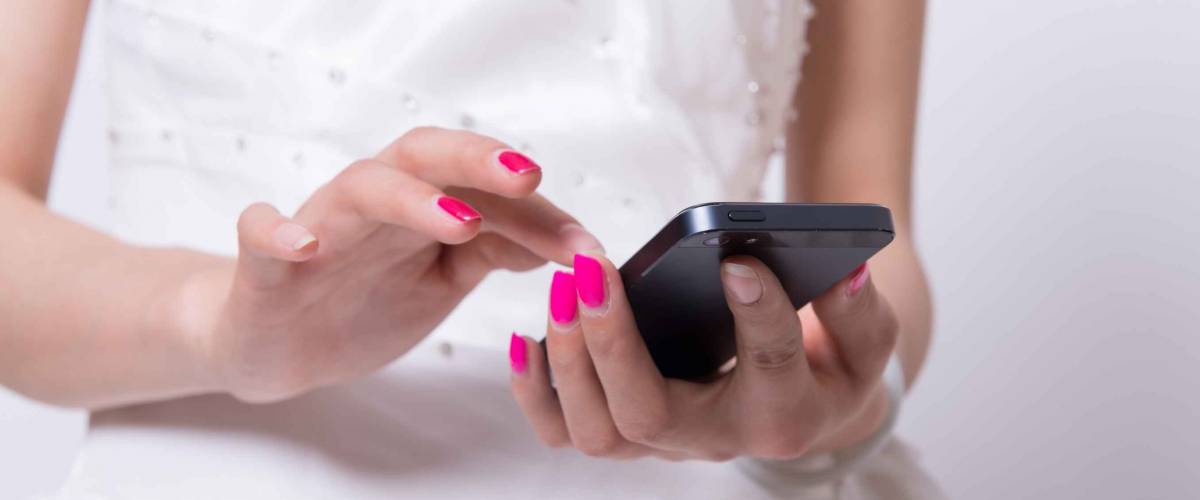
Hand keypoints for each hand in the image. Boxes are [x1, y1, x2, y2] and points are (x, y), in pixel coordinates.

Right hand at [182, 127, 600, 401]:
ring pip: (362, 187)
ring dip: (412, 199)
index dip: (536, 213)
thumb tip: (568, 239)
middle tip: (528, 177)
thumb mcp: (444, 280)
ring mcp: (319, 230)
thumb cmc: (364, 303)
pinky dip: (278, 232)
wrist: (279, 348)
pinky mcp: (266, 268)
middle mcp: (373, 203)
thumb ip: (496, 250)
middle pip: (423, 156)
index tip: (586, 246)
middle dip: (477, 160)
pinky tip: (305, 244)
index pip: (482, 187)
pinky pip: (261, 234)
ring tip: (460, 223)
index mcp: (419, 205)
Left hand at [510, 253, 897, 460]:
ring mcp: (665, 441)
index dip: (756, 315)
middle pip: (649, 413)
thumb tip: (843, 270)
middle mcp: (716, 440)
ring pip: (599, 431)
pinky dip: (538, 392)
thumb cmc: (830, 364)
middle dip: (613, 343)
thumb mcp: (866, 340)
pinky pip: (566, 431)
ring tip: (565, 287)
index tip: (737, 259)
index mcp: (783, 413)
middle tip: (593, 270)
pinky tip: (529, 337)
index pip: (768, 367)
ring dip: (571, 359)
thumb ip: (859, 310)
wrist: (801, 400)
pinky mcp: (629, 430)